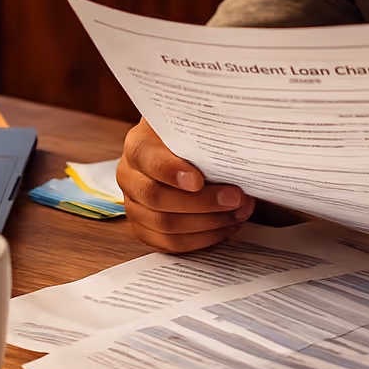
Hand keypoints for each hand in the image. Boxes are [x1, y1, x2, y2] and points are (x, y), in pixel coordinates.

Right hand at [116, 118, 254, 252]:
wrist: (180, 151)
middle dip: (202, 202)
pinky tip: (226, 226)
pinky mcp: (145, 229)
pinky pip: (172, 243)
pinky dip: (203, 238)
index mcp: (137, 147)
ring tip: (238, 212)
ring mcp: (134, 206)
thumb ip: (202, 132)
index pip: (149, 161)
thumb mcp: (192, 125)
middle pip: (157, 198)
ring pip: (166, 225)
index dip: (172, 172)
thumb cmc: (189, 139)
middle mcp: (129, 177)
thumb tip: (232, 139)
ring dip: (209, 223)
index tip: (199, 180)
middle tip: (235, 197)